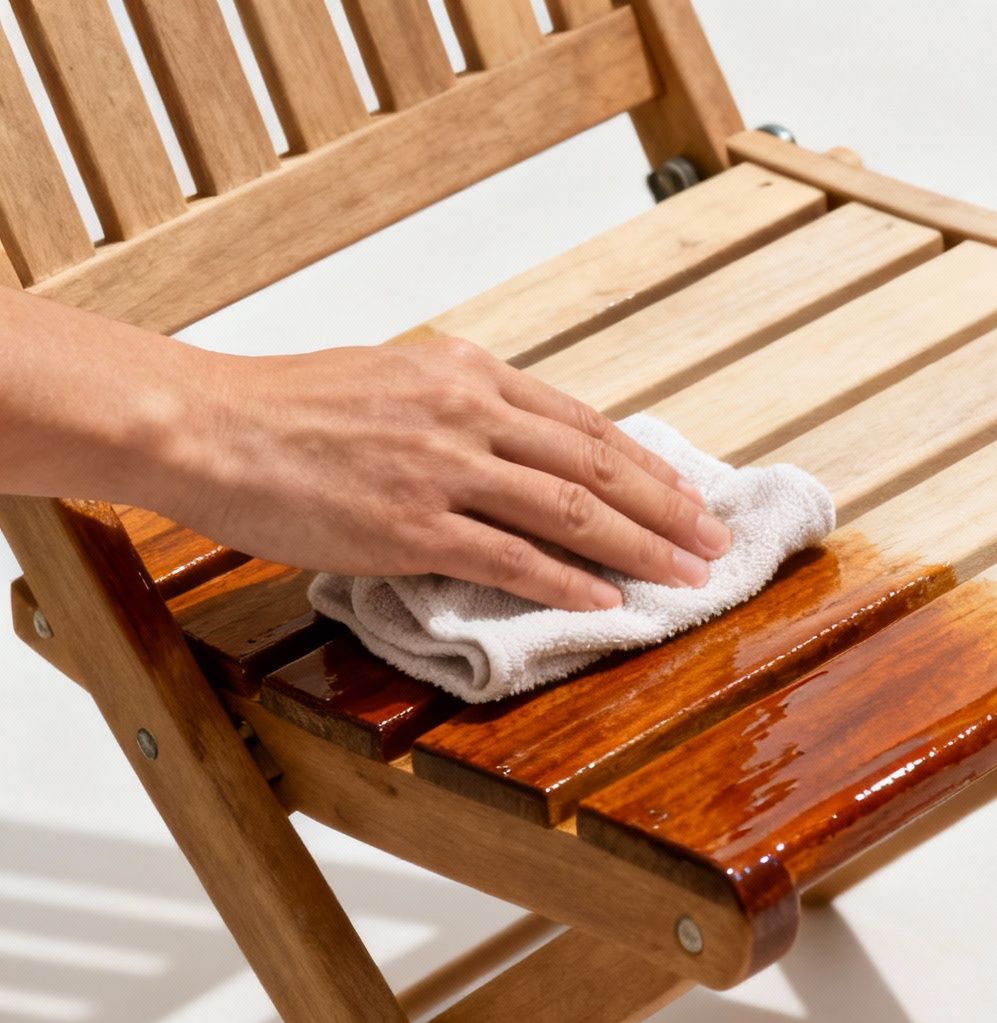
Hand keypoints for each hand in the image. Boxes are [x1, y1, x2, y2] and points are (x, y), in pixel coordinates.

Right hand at [157, 338, 728, 610]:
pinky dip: (569, 582)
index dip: (646, 465)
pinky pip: (511, 559)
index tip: (690, 494)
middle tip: (715, 541)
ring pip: (570, 511)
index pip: (582, 424)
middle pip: (595, 466)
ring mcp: (442, 470)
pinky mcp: (410, 526)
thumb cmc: (289, 406)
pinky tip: (607, 602)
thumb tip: (521, 442)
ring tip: (687, 576)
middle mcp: (468, 412)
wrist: (207, 424)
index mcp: (469, 372)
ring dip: (641, 547)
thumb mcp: (394, 376)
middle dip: (668, 508)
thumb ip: (462, 404)